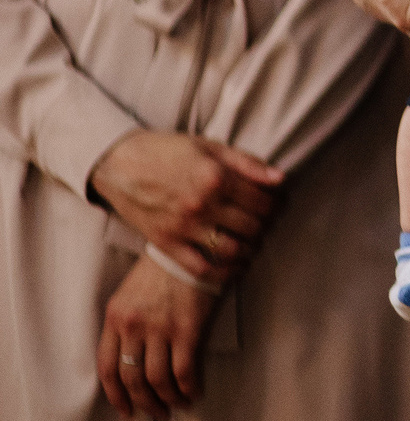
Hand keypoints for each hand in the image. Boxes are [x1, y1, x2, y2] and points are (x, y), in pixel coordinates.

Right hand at [89, 131, 280, 281]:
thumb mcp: (211, 147)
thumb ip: (247, 163)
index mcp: (216, 178)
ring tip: (252, 242)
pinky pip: (200, 269)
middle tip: (267, 224)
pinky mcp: (165, 244)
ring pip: (231, 250)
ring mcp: (182, 227)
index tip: (278, 205)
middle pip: (252, 226)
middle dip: (266, 226)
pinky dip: (223, 273)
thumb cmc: (168, 151)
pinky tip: (235, 267)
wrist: (119, 164)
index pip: (263, 201)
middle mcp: (201, 205)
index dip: (277, 205)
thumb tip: (280, 178)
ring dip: (250, 250)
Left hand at [97, 258, 217, 419]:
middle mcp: (133, 326)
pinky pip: (184, 370)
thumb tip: (133, 359)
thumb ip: (126, 324)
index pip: (107, 368)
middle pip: (132, 379)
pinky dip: (188, 387)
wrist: (195, 245)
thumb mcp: (131, 293)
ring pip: (157, 380)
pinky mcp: (187, 328)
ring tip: (177, 406)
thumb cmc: (164, 268)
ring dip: (166, 400)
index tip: (126, 411)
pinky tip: (194, 392)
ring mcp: (160, 328)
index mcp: (115, 317)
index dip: (115, 396)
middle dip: (143, 403)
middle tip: (155, 414)